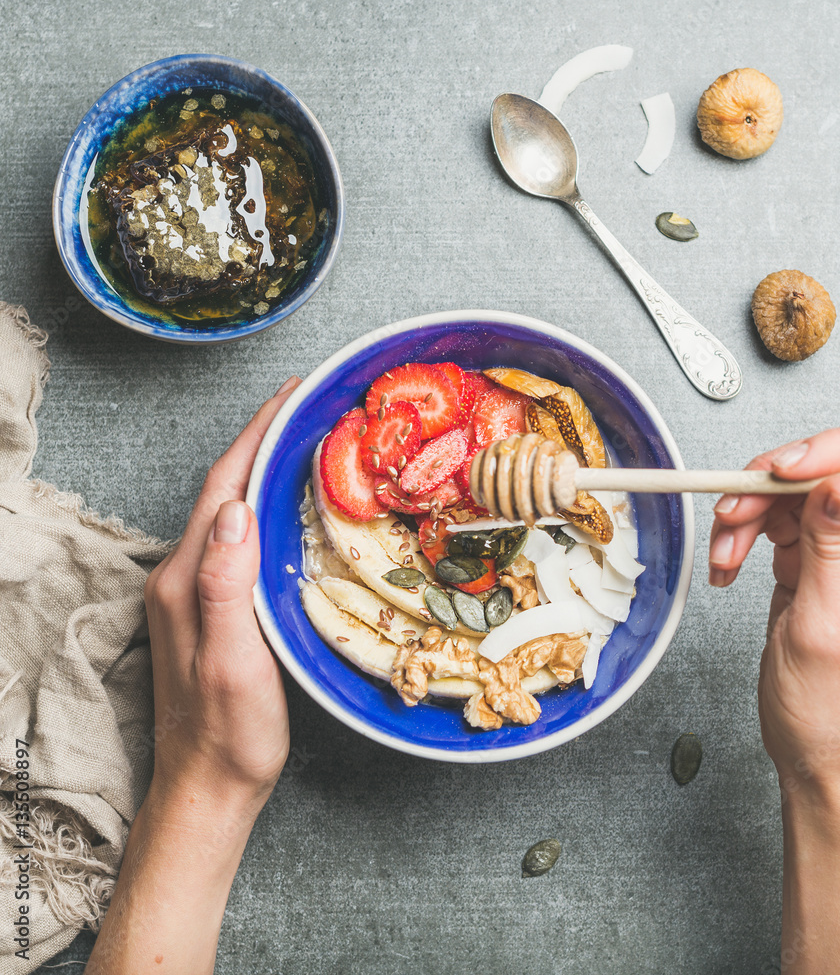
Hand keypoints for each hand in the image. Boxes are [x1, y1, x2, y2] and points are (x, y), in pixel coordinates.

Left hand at [88, 377, 300, 974]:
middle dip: (263, 440)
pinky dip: (263, 507)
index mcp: (186, 579)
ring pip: (229, 511)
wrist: (207, 787)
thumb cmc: (230, 734)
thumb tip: (235, 508)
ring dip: (263, 469)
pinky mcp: (208, 606)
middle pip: (223, 489)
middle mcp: (181, 575)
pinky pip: (236, 538)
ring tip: (309, 443)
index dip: (257, 435)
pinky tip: (292, 508)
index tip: (293, 395)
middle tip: (312, 409)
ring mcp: (192, 590)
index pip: (223, 487)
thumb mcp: (234, 662)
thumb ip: (226, 583)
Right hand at [709, 428, 839, 790]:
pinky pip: (774, 524)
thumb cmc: (837, 711)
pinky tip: (728, 564)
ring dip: (750, 514)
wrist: (815, 754)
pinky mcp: (814, 563)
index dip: (839, 455)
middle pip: (835, 473)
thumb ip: (831, 547)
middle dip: (777, 486)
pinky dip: (742, 537)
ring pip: (796, 495)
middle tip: (736, 506)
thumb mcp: (827, 627)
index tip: (787, 468)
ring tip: (726, 551)